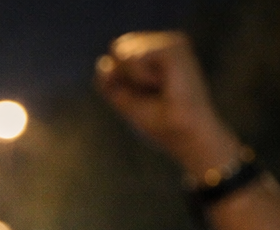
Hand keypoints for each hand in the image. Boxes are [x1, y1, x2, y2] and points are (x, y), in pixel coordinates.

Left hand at [95, 31, 244, 176]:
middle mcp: (165, 42)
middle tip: (151, 91)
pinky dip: (140, 77)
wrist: (182, 133)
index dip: (118, 77)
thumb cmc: (159, 120)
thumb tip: (102, 61)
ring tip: (159, 87)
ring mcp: (172, 42)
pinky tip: (162, 84)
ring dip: (132, 78)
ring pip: (123, 49)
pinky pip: (133, 57)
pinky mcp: (174, 47)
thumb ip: (108, 80)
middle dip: (123, 75)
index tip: (144, 93)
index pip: (117, 51)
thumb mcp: (124, 99)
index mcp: (156, 52)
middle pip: (118, 46)